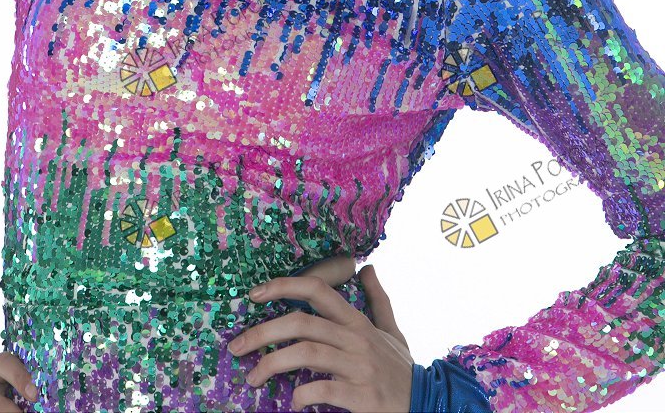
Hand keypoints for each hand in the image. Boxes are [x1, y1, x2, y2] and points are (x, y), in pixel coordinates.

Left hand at [228, 263, 413, 412]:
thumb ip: (377, 300)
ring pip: (305, 353)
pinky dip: (302, 395)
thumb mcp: (392, 331)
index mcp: (358, 321)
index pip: (317, 289)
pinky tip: (294, 401)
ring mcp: (358, 366)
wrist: (429, 405)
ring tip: (252, 378)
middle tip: (236, 347)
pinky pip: (322, 389)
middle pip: (300, 323)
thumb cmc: (402, 370)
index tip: (254, 294)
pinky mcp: (361, 396)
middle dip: (261, 332)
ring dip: (271, 364)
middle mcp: (356, 338)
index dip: (284, 286)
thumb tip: (368, 267)